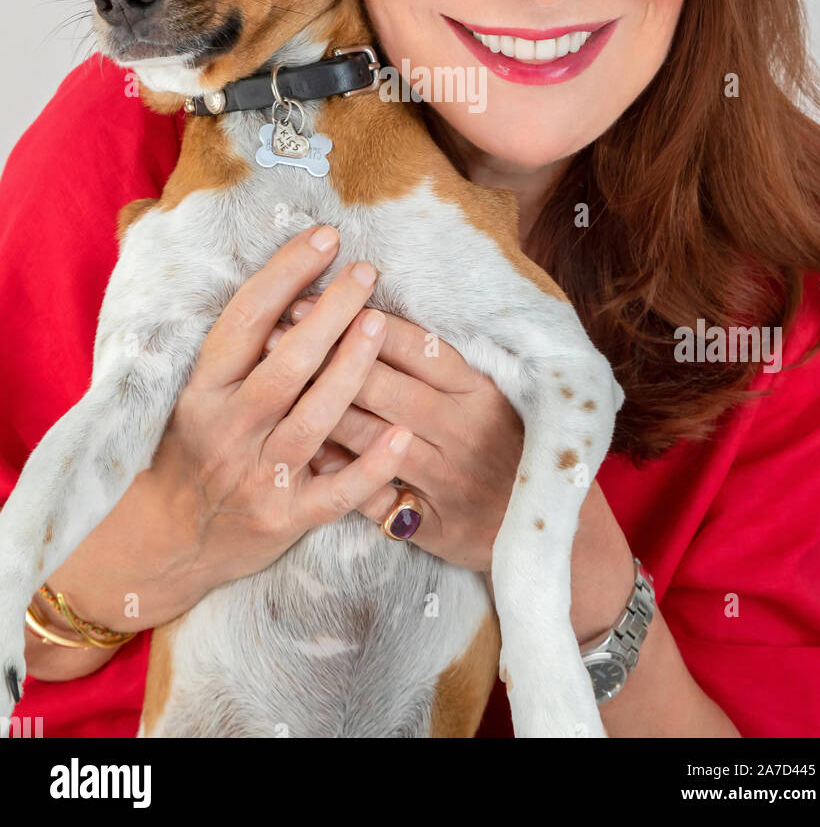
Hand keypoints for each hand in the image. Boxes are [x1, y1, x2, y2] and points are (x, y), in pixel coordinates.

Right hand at [148, 223, 412, 595]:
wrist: (168, 542)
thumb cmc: (194, 450)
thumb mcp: (199, 394)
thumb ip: (242, 349)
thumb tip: (299, 279)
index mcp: (204, 390)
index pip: (246, 320)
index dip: (286, 273)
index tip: (324, 238)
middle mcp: (229, 430)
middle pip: (286, 363)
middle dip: (330, 312)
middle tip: (365, 272)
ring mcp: (258, 476)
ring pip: (314, 418)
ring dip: (351, 369)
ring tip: (380, 323)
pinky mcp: (286, 519)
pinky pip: (337, 492)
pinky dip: (371, 465)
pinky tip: (403, 434)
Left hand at [277, 285, 635, 639]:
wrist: (539, 530)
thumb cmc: (503, 448)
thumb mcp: (487, 398)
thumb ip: (437, 366)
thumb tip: (371, 314)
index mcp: (478, 391)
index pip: (417, 345)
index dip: (365, 320)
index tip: (320, 296)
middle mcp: (463, 430)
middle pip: (385, 385)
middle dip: (327, 354)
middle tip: (278, 329)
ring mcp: (447, 479)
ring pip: (371, 437)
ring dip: (317, 407)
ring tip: (273, 380)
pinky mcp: (431, 523)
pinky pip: (371, 494)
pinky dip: (334, 472)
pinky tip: (298, 450)